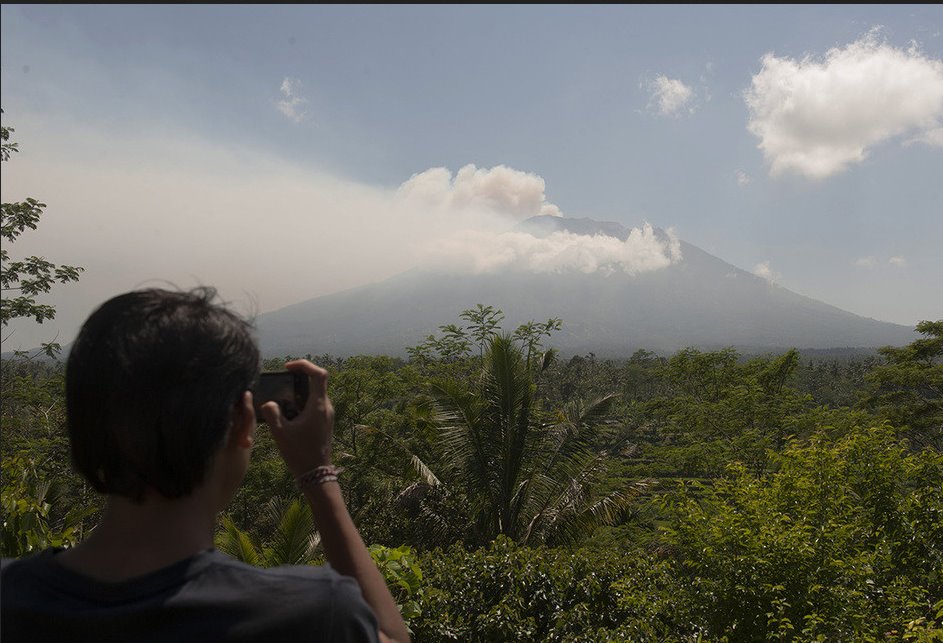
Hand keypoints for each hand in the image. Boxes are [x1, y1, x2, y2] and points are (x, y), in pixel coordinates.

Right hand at [261, 360, 333, 476]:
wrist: (316, 474)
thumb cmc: (299, 453)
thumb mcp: (280, 433)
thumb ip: (272, 414)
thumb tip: (268, 403)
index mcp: (319, 406)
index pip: (319, 374)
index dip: (304, 365)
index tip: (288, 368)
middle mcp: (326, 407)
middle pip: (317, 382)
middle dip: (299, 378)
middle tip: (282, 381)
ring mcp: (327, 415)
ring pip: (315, 394)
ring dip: (299, 392)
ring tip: (282, 398)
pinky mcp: (324, 422)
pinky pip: (314, 405)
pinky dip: (302, 402)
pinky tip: (288, 413)